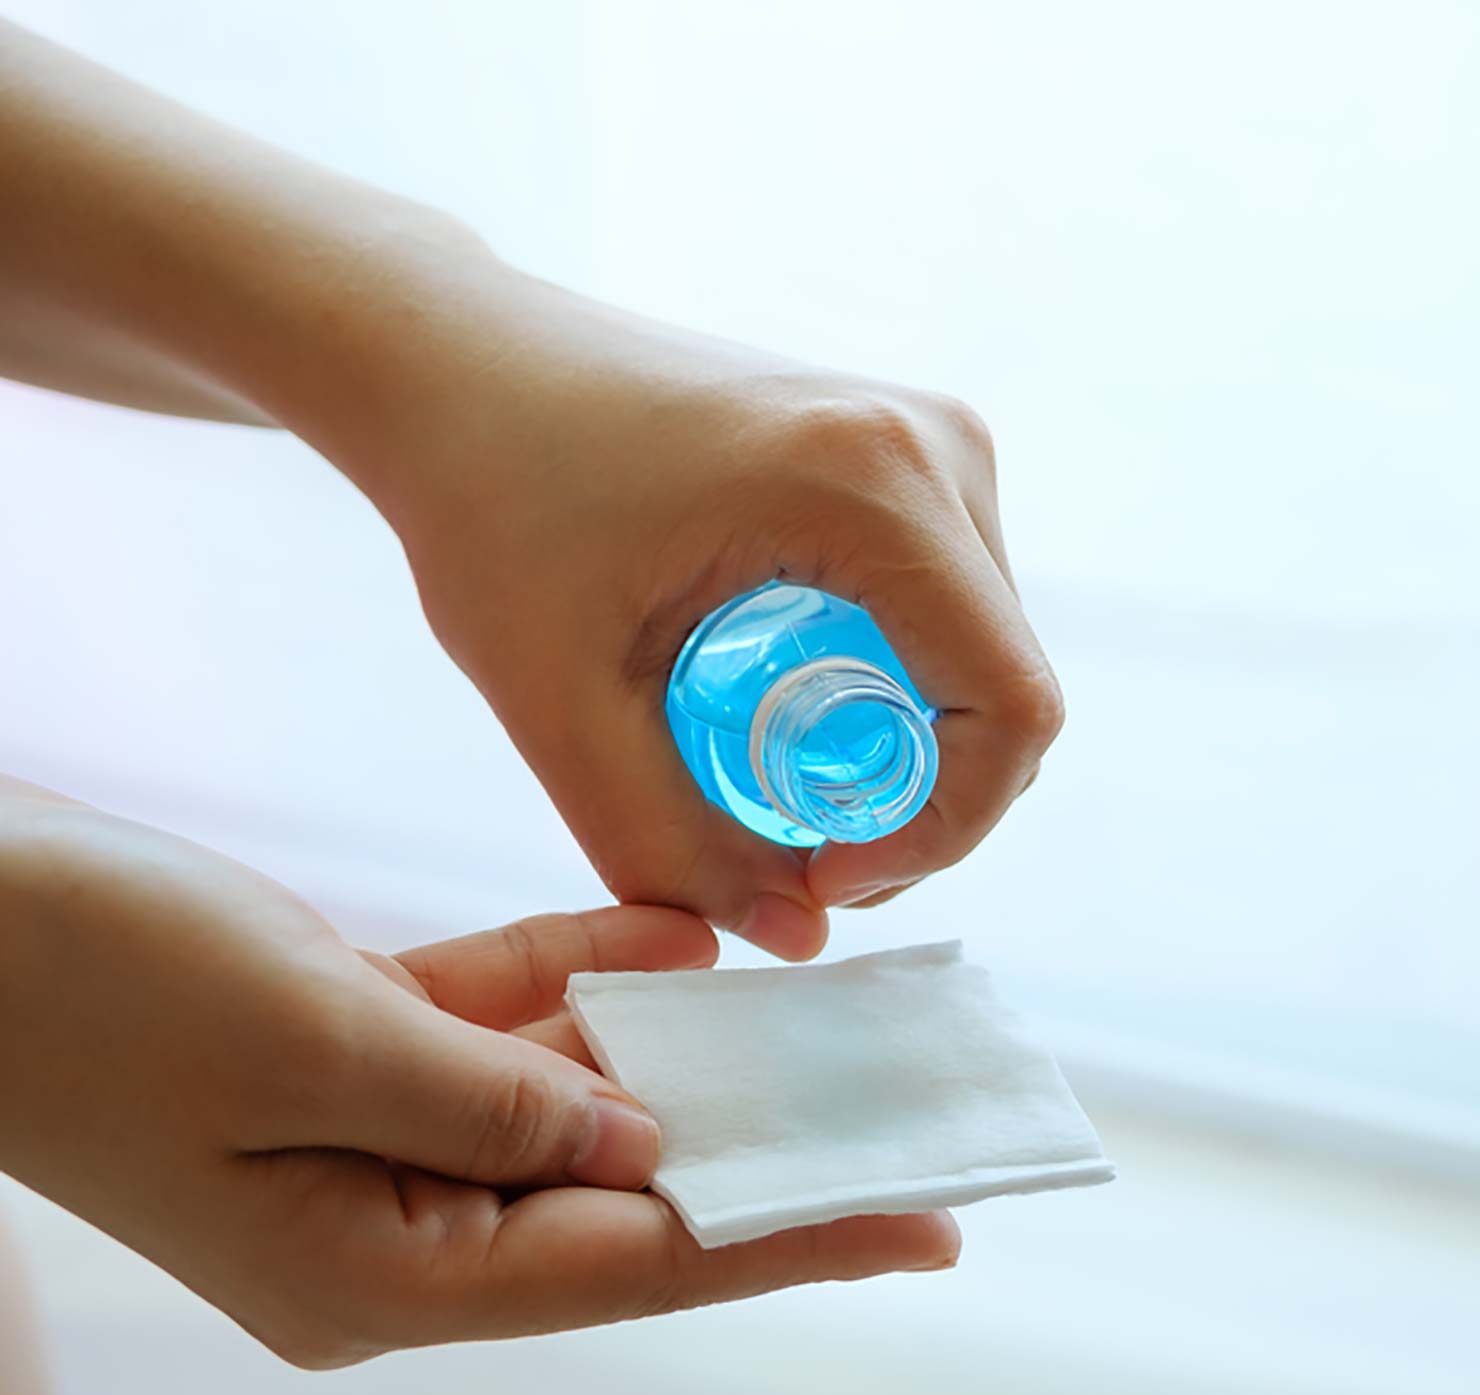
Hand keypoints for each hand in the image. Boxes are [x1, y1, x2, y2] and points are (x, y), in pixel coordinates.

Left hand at [0, 29, 1059, 955]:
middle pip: (1009, 689)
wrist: (460, 361)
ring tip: (781, 785)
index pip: (1010, 706)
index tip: (824, 873)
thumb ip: (666, 843)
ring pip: (989, 655)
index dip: (945, 829)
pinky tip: (794, 709)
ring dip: (914, 750)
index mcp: (872, 485)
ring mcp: (936, 438)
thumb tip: (794, 939)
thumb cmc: (489, 499)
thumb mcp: (557, 699)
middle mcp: (936, 446)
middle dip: (926, 805)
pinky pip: (955, 608)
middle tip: (795, 856)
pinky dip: (900, 688)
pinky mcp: (912, 449)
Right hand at [0, 783, 956, 1368]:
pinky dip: (581, 983)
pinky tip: (676, 942)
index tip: (924, 1222)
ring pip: (572, 1106)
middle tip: (905, 1117)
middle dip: (760, 1148)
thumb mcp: (313, 1041)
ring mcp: (367, 1144)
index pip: (636, 1267)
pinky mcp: (350, 1054)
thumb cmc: (88, 984)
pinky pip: (502, 1030)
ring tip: (822, 1023)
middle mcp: (388, 1229)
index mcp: (376, 1276)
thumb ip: (500, 1097)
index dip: (792, 1237)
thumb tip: (643, 1148)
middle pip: (622, 1197)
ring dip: (679, 1053)